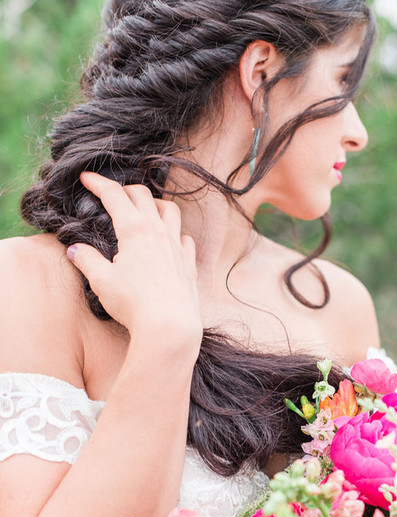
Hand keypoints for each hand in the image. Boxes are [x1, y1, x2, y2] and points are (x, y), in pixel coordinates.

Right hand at [67, 172, 200, 341]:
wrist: (169, 326)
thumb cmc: (133, 303)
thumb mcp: (102, 281)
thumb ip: (86, 260)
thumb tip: (74, 250)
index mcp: (134, 229)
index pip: (114, 195)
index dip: (98, 183)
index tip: (86, 178)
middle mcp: (159, 231)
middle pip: (143, 195)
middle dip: (124, 189)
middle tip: (112, 194)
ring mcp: (177, 246)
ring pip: (170, 210)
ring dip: (155, 203)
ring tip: (144, 210)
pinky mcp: (188, 263)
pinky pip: (185, 238)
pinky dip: (175, 232)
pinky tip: (169, 240)